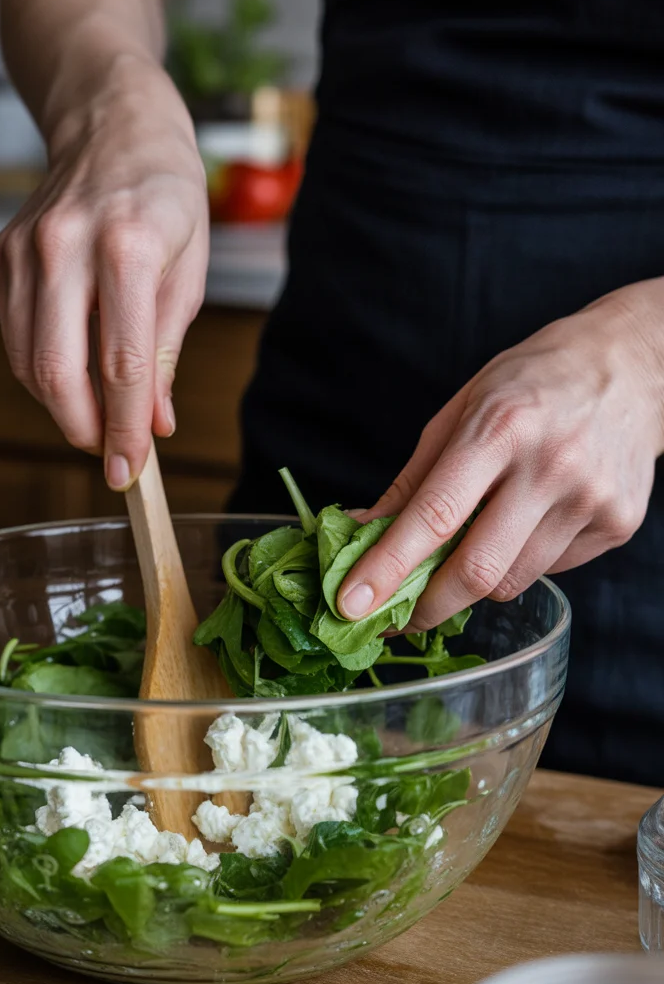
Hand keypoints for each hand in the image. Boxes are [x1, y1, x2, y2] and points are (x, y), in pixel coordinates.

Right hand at [0, 58, 208, 489]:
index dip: (124, 429)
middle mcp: (67, 244)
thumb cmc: (165, 191)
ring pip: (27, 362)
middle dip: (83, 429)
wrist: (112, 120)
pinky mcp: (1, 254)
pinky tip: (73, 366)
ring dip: (61, 405)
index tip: (128, 470)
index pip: (122, 363)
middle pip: (56, 371)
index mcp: (128, 245)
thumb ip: (167, 351)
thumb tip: (155, 423)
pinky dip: (42, 369)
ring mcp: (25, 247)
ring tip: (96, 410)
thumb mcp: (190, 270)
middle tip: (109, 451)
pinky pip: (15, 336)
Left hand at [338, 280, 663, 628]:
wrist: (632, 364)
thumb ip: (412, 479)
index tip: (351, 604)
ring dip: (474, 582)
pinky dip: (521, 562)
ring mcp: (590, 499)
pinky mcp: (617, 524)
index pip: (434, 514)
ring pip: (511, 582)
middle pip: (477, 570)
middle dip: (426, 608)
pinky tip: (527, 523)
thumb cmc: (532, 382)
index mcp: (500, 428)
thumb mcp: (462, 410)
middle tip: (397, 619)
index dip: (387, 567)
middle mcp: (551, 466)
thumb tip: (360, 530)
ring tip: (472, 545)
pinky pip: (549, 571)